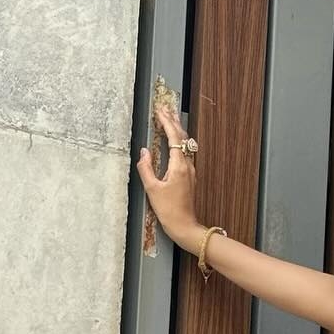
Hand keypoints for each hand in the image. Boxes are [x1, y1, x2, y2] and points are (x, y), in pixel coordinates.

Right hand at [135, 104, 202, 253]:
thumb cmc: (169, 210)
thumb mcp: (152, 189)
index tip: (160, 111)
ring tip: (169, 118)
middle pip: (182, 138)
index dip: (167, 123)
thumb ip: (146, 168)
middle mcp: (187, 166)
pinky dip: (178, 141)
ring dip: (177, 130)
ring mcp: (190, 171)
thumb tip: (143, 151)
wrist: (184, 226)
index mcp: (179, 167)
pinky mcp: (188, 176)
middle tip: (165, 108)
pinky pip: (184, 153)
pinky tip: (173, 140)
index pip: (174, 138)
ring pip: (185, 144)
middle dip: (173, 121)